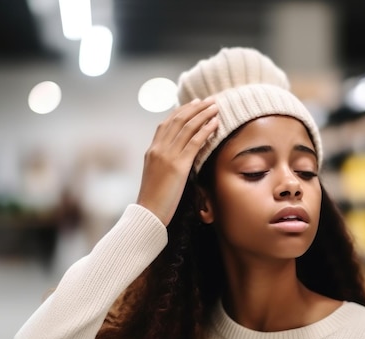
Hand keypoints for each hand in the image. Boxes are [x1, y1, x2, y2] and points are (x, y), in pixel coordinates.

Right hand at [137, 98, 218, 225]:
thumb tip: (178, 156)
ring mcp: (168, 156)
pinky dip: (206, 130)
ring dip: (203, 114)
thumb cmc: (154, 199)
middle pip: (178, 120)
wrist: (148, 213)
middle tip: (209, 100)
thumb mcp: (156, 174)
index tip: (194, 104)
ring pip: (187, 127)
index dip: (182, 111)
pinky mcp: (178, 166)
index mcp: (152, 150)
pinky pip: (194, 142)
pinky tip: (215, 124)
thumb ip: (164, 161)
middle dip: (195, 108)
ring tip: (215, 107)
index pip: (167, 123)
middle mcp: (159, 148)